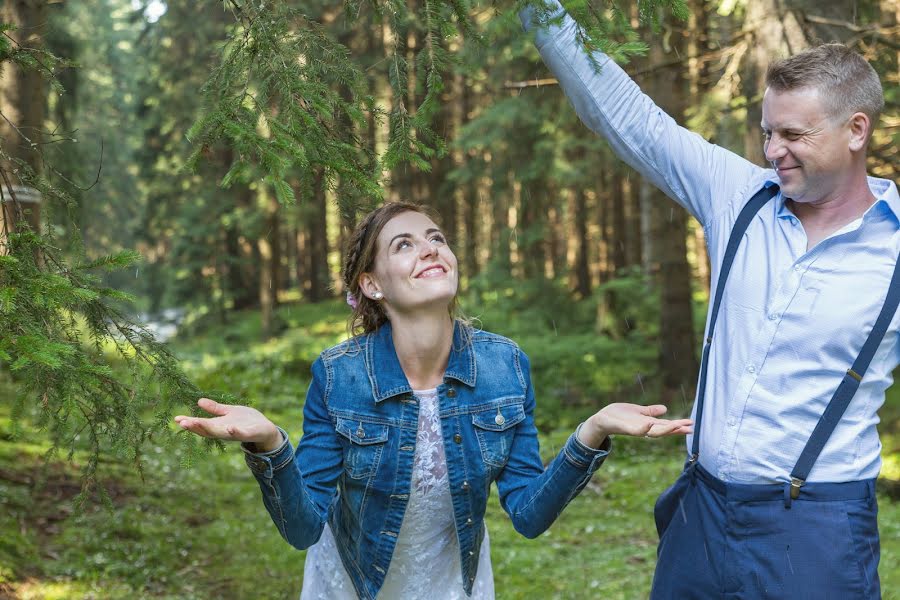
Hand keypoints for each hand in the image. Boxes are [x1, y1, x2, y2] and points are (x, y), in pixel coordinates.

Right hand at [174, 398, 282, 451]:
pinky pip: (241, 434)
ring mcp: (236, 433)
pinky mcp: (249, 433)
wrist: (266, 430)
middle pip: (207, 430)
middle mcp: (225, 431)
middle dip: (195, 426)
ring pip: (221, 433)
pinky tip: (230, 428)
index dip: (189, 422)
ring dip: (209, 429)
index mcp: (220, 425)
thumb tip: (199, 401)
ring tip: (196, 422)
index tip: (176, 418)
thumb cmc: (247, 421)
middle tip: (181, 422)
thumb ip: (216, 409)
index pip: (202, 424)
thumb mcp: (229, 412)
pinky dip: (236, 432)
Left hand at [577, 403, 692, 447]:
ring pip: (652, 432)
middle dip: (676, 429)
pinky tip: (650, 423)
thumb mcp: (638, 411)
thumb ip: (651, 411)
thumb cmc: (619, 415)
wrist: (601, 420)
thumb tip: (665, 409)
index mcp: (648, 423)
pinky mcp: (626, 429)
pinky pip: (636, 430)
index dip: (678, 425)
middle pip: (663, 430)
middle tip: (690, 428)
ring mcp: (635, 429)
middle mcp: (644, 428)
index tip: (691, 424)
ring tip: (677, 425)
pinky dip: (643, 428)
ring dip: (665, 429)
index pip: (666, 425)